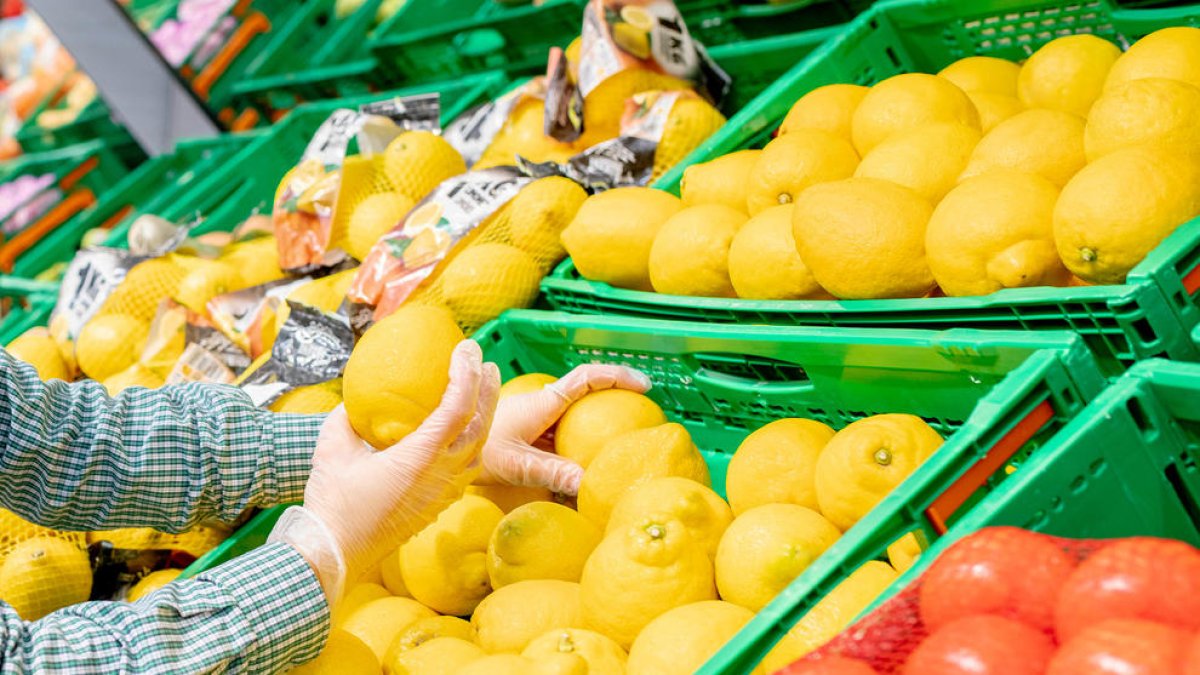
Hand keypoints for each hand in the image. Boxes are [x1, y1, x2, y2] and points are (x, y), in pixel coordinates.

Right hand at [270, 340, 500, 601]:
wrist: (336, 553)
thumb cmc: (333, 502)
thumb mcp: (332, 448)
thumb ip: (346, 419)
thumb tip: (354, 402)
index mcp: (421, 457)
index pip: (458, 407)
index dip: (467, 374)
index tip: (468, 348)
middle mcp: (442, 474)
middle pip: (480, 426)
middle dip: (488, 390)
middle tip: (487, 364)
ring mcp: (444, 492)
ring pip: (479, 449)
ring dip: (485, 418)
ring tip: (483, 394)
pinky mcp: (439, 505)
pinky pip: (468, 469)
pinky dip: (473, 444)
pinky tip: (463, 435)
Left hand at [478, 364, 651, 495]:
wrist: (449, 451)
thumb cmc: (479, 453)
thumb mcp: (517, 465)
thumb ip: (552, 473)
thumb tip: (588, 483)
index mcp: (543, 404)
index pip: (586, 379)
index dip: (617, 376)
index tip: (643, 384)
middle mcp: (544, 405)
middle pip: (588, 392)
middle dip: (617, 394)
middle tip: (645, 410)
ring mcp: (539, 417)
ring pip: (577, 413)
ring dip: (599, 419)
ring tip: (625, 437)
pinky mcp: (534, 432)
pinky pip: (565, 431)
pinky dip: (582, 438)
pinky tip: (592, 460)